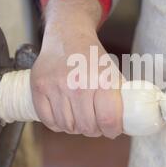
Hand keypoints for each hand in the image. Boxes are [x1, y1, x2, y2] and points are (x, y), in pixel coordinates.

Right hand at [31, 0, 122, 137]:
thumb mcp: (112, 72)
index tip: (112, 130)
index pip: (108, 120)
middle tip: (95, 124)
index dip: (112, 130)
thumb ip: (119, 97)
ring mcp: (56, 86)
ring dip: (76, 128)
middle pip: (87, 127)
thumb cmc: (92, 57)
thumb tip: (127, 123)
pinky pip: (49, 121)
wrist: (67, 35)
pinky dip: (58, 124)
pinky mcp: (39, 87)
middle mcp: (78, 84)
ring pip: (67, 126)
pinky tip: (65, 116)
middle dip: (94, 130)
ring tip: (80, 119)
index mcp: (102, 79)